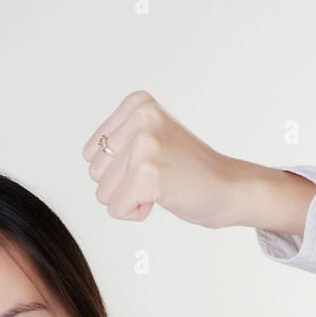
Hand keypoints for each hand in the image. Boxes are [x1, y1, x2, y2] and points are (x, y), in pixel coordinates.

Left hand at [81, 90, 315, 233]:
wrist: (228, 187)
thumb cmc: (185, 169)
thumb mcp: (149, 137)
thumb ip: (117, 140)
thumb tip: (87, 155)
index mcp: (138, 103)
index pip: (91, 152)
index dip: (116, 169)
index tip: (151, 162)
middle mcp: (141, 117)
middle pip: (95, 172)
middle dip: (121, 185)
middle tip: (158, 176)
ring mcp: (146, 144)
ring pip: (103, 193)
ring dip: (130, 198)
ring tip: (161, 185)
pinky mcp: (148, 173)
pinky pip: (116, 210)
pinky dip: (136, 213)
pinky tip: (163, 198)